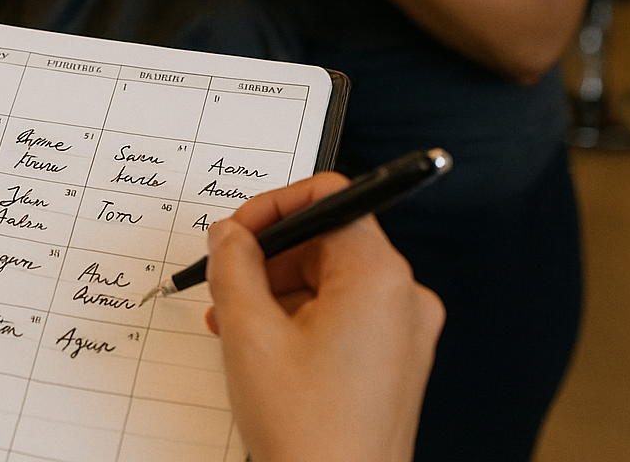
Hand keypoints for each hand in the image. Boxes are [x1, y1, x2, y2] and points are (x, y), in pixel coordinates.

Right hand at [205, 173, 443, 461]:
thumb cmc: (308, 432)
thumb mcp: (248, 333)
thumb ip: (234, 265)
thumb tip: (229, 232)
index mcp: (379, 278)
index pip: (330, 196)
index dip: (274, 206)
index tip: (237, 231)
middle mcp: (404, 297)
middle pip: (328, 239)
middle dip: (268, 257)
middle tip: (224, 284)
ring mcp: (405, 332)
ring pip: (330, 279)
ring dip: (276, 291)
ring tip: (233, 325)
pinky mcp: (396, 361)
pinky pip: (344, 314)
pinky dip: (300, 318)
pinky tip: (260, 346)